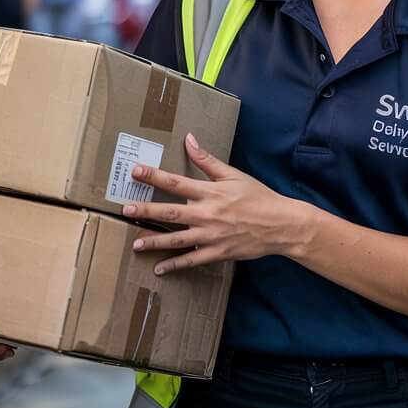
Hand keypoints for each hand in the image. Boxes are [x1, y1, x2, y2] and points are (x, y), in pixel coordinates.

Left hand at [123, 133, 310, 274]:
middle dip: (146, 211)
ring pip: (177, 239)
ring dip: (155, 241)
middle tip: (126, 210)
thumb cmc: (258, 196)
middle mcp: (208, 214)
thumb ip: (208, 160)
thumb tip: (189, 139)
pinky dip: (175, 265)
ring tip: (135, 243)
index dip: (154, 176)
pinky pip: (192, 260)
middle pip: (171, 212)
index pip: (176, 182)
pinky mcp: (217, 252)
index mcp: (211, 192)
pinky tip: (159, 268)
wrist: (281, 224)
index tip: (135, 171)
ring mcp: (211, 236)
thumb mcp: (234, 174)